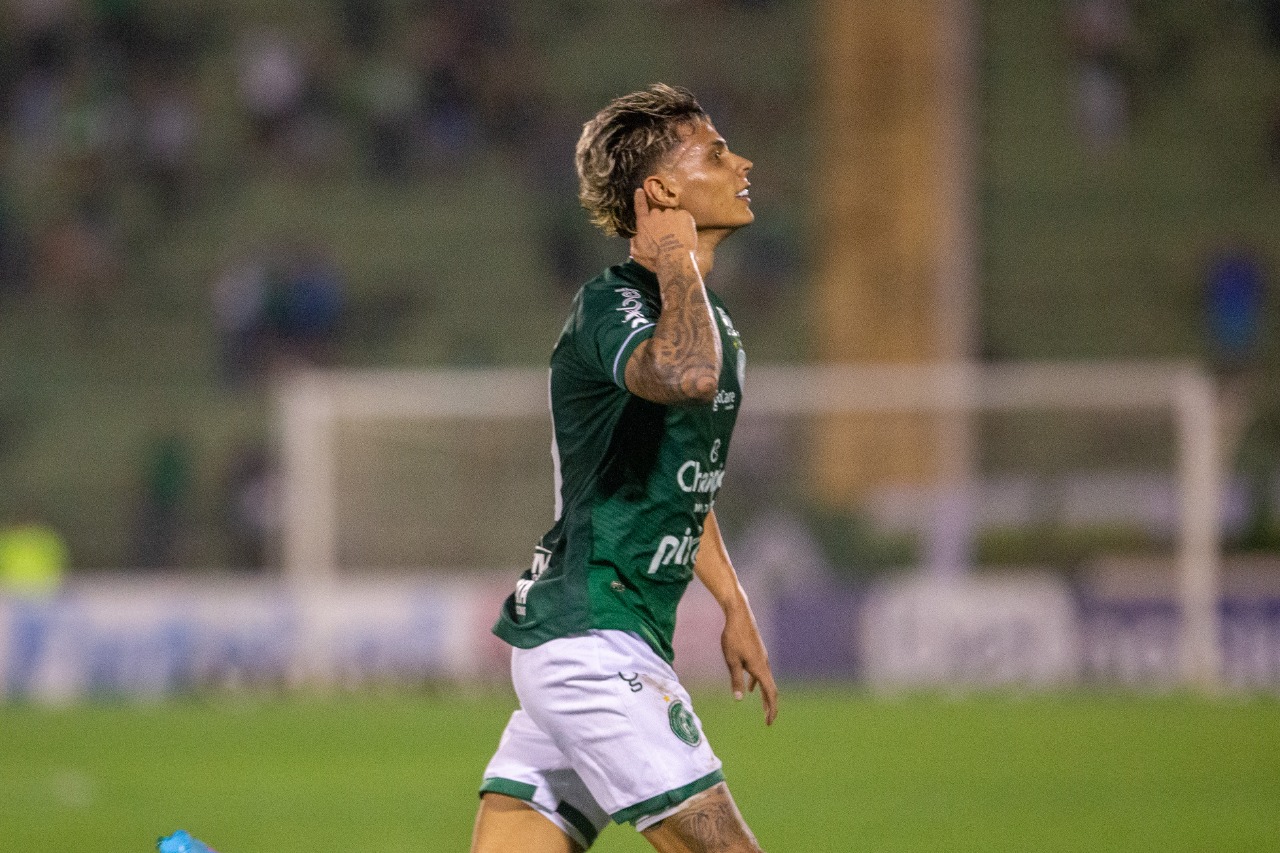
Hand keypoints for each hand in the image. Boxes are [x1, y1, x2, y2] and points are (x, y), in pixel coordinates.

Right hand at [629, 187, 696, 271]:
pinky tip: (684, 235)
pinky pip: (684, 216)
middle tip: (666, 235)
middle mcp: (656, 215)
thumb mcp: (637, 252)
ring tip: (677, 237)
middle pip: (658, 213)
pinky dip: (685, 224)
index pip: (640, 206)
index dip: (639, 198)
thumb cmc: (654, 260)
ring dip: (674, 223)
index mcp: (643, 223)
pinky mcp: (684, 215)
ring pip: (672, 215)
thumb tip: (636, 235)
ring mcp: (670, 214)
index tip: (640, 190)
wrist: (674, 260)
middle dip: (661, 221)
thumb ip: (635, 240)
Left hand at [721, 607, 778, 725]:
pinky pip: (761, 673)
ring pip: (766, 681)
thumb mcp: (731, 660)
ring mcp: (762, 657)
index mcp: (760, 668)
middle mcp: (765, 664)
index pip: (770, 693)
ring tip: (763, 708)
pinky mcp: (758, 652)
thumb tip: (739, 699)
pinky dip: (758, 684)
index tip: (769, 722)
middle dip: (770, 706)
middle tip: (768, 720)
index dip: (771, 709)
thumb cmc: (733, 637)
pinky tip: (750, 688)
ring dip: (765, 695)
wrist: (739, 615)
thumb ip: (736, 680)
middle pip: (771, 689)